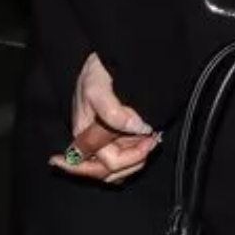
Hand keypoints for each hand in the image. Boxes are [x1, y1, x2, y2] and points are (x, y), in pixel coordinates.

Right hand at [50, 54, 160, 184]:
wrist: (98, 62)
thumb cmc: (93, 73)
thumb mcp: (98, 88)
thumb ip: (114, 112)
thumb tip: (136, 128)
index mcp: (83, 136)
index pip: (105, 164)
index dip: (128, 159)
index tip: (146, 141)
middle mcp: (90, 143)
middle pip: (110, 173)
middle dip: (134, 161)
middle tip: (151, 140)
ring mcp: (100, 142)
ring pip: (116, 170)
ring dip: (135, 159)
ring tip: (148, 138)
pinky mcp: (109, 138)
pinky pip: (121, 158)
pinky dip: (134, 154)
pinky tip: (143, 140)